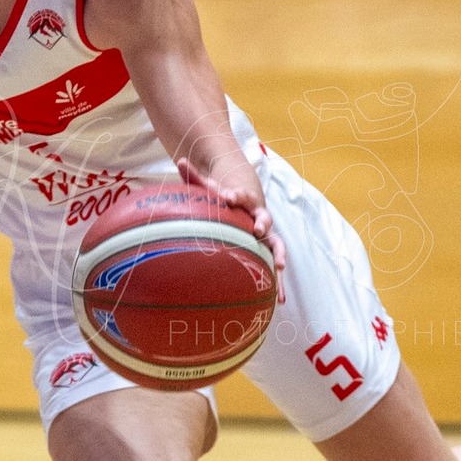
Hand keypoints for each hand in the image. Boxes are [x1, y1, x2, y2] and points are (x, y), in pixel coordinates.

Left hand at [176, 156, 287, 302]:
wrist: (244, 207)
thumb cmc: (223, 201)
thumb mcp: (210, 188)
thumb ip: (196, 177)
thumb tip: (181, 160)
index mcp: (245, 202)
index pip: (242, 196)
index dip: (237, 195)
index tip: (229, 196)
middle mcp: (259, 218)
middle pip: (265, 219)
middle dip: (263, 223)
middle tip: (259, 228)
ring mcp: (265, 237)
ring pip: (276, 246)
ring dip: (279, 256)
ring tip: (280, 268)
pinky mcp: (267, 253)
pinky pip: (273, 268)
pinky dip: (278, 284)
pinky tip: (278, 301)